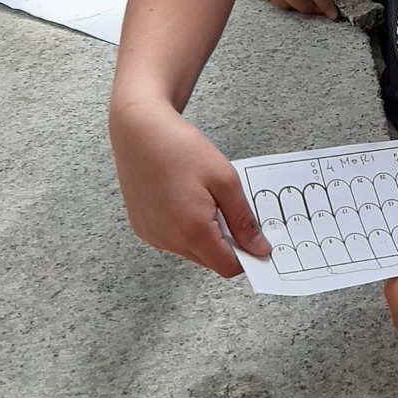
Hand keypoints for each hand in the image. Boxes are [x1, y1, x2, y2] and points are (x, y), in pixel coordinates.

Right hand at [109, 101, 269, 276]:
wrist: (139, 130)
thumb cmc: (180, 148)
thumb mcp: (225, 180)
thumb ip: (243, 220)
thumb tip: (258, 248)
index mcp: (192, 231)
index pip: (228, 267)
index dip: (246, 256)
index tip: (254, 238)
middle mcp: (168, 240)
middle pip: (210, 261)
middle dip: (226, 243)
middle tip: (227, 208)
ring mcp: (152, 236)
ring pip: (192, 251)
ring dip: (205, 236)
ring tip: (202, 199)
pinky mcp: (142, 228)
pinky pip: (172, 241)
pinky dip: (184, 229)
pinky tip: (184, 200)